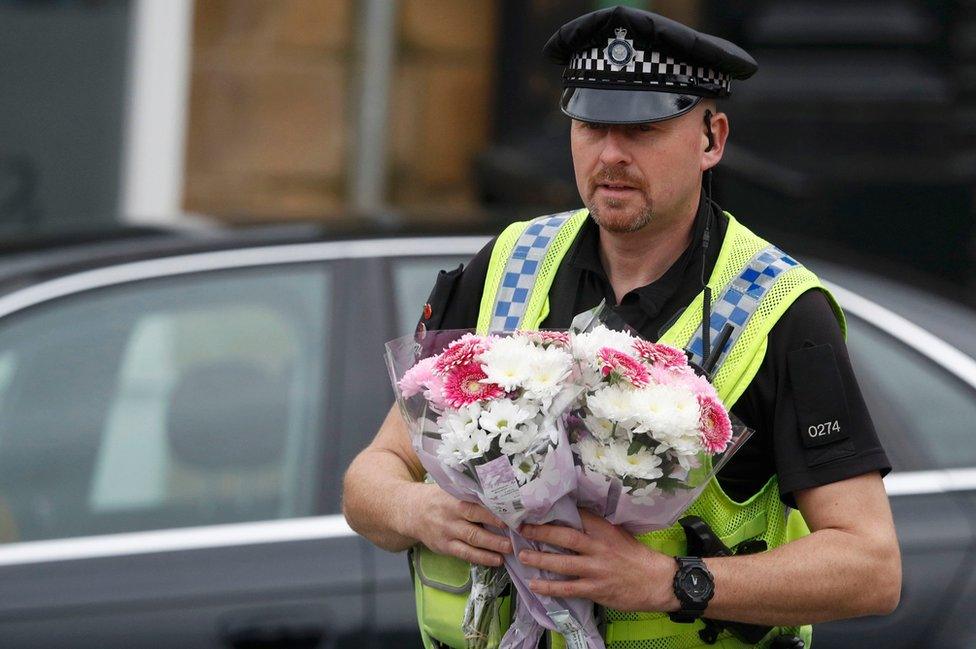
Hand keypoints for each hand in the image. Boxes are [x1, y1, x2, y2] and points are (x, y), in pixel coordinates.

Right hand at [402, 483, 512, 566]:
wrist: (411, 511)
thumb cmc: (438, 498)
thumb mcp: (450, 490)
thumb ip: (470, 494)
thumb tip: (500, 497)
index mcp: (453, 500)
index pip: (476, 506)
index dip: (493, 513)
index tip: (512, 516)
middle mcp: (450, 517)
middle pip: (475, 526)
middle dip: (495, 534)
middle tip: (515, 538)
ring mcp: (447, 533)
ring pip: (471, 542)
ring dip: (492, 547)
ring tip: (509, 551)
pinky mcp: (445, 547)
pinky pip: (465, 554)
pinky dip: (481, 558)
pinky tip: (496, 560)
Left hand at [518, 509, 678, 611]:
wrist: (656, 581)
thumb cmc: (634, 555)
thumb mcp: (616, 533)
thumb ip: (595, 526)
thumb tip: (571, 515)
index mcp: (604, 530)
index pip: (577, 516)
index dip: (555, 511)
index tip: (536, 507)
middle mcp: (598, 547)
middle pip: (565, 537)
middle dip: (541, 532)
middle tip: (521, 528)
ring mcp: (596, 569)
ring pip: (563, 563)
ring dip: (540, 559)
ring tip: (522, 555)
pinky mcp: (595, 589)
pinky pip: (568, 588)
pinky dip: (550, 587)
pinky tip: (535, 585)